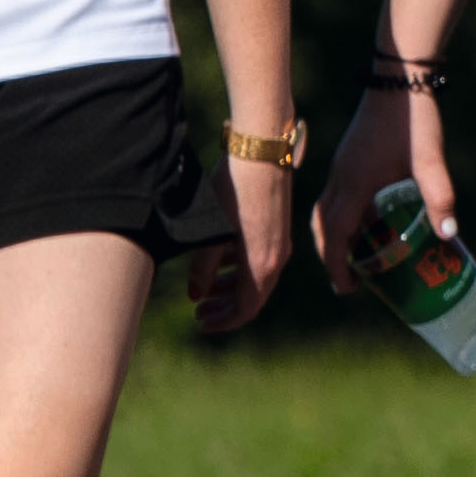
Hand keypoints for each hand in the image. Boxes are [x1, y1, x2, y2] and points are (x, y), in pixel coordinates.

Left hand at [185, 148, 295, 339]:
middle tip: (198, 311)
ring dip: (230, 287)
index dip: (222, 322)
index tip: (200, 323)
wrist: (261, 152)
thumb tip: (196, 295)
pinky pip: (259, 259)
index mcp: (262, 265)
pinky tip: (219, 259)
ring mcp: (279, 243)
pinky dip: (239, 268)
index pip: (245, 309)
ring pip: (255, 278)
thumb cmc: (233, 192)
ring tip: (204, 289)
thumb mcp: (211, 235)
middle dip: (224, 307)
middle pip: (252, 297)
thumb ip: (202, 269)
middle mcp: (277, 259)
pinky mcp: (277, 227)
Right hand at [329, 59, 450, 274]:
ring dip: (334, 237)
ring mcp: (341, 165)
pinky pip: (335, 196)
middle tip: (351, 282)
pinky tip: (367, 221)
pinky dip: (341, 217)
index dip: (336, 266)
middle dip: (332, 257)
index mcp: (353, 184)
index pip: (334, 236)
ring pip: (325, 211)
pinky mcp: (348, 157)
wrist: (399, 77)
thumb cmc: (413, 120)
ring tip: (356, 258)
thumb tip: (449, 236)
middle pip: (323, 228)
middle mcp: (340, 177)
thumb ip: (440, 197)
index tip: (348, 290)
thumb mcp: (430, 161)